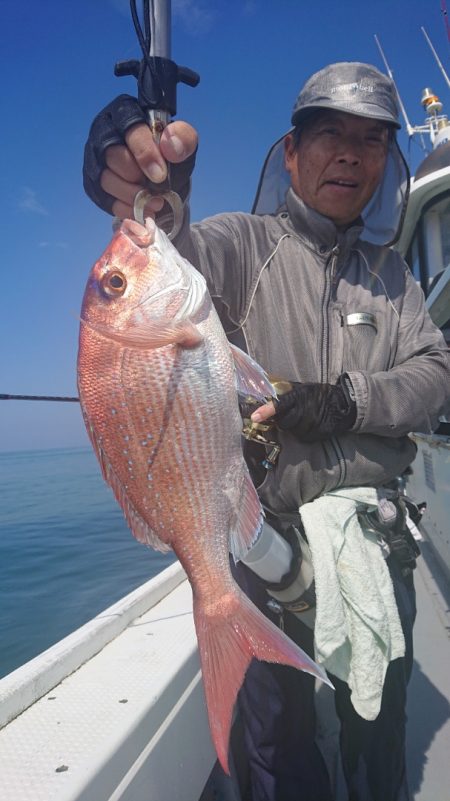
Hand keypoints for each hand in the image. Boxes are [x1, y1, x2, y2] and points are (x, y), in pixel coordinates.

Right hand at [83, 95, 197, 217]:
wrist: (163, 181)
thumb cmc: (169, 155)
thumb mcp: (184, 144)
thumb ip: (183, 138)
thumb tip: (170, 145)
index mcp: (125, 113)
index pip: (129, 127)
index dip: (144, 152)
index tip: (160, 174)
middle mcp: (104, 132)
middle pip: (113, 155)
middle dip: (137, 176)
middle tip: (157, 189)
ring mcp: (95, 159)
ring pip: (106, 179)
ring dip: (132, 195)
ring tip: (155, 203)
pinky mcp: (93, 183)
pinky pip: (104, 199)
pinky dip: (126, 209)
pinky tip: (143, 211)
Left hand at [251, 377, 356, 440]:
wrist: (342, 404)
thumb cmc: (318, 394)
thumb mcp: (302, 387)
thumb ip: (284, 390)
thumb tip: (263, 385)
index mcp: (299, 396)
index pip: (280, 404)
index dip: (266, 411)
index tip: (254, 417)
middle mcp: (305, 411)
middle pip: (283, 422)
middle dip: (282, 420)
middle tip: (289, 414)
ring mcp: (311, 424)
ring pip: (291, 431)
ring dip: (292, 426)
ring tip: (301, 418)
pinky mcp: (317, 434)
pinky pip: (302, 437)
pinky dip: (301, 432)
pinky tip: (308, 424)